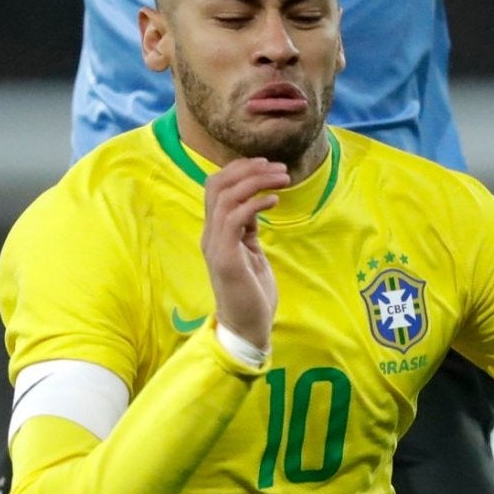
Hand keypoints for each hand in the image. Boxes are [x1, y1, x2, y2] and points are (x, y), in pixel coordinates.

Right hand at [201, 158, 286, 349]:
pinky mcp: (225, 257)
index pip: (216, 187)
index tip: (268, 165)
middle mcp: (210, 234)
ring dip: (256, 182)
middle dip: (248, 169)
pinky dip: (255, 203)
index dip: (240, 170)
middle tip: (278, 168)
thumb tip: (255, 204)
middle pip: (216, 184)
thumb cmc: (252, 294)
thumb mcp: (251, 253)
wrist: (246, 328)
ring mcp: (215, 245)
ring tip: (282, 181)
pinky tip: (275, 202)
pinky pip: (235, 217)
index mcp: (216, 232)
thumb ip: (248, 229)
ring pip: (225, 196)